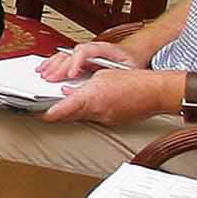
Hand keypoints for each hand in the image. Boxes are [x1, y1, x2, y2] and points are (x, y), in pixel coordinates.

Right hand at [36, 39, 140, 84]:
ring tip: (43, 74)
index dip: (76, 62)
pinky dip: (52, 64)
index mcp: (104, 49)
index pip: (86, 51)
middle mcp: (91, 49)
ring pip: (64, 54)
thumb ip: (115, 76)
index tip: (71, 74)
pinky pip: (62, 58)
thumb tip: (102, 86)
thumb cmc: (131, 61)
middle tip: (51, 78)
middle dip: (59, 66)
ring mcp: (84, 52)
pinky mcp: (79, 58)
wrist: (133, 53)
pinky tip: (44, 69)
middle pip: (71, 54)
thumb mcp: (127, 69)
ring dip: (52, 64)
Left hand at [41, 65, 182, 125]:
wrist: (157, 92)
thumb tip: (68, 91)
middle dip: (58, 113)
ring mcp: (105, 119)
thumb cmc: (134, 80)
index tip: (39, 115)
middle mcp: (96, 111)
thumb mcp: (102, 75)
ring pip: (81, 117)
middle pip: (69, 116)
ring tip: (69, 103)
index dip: (48, 114)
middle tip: (48, 108)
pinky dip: (89, 112)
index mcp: (91, 97)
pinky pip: (94, 118)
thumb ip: (82, 85)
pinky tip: (91, 104)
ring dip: (74, 111)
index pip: (63, 110)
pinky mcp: (113, 122)